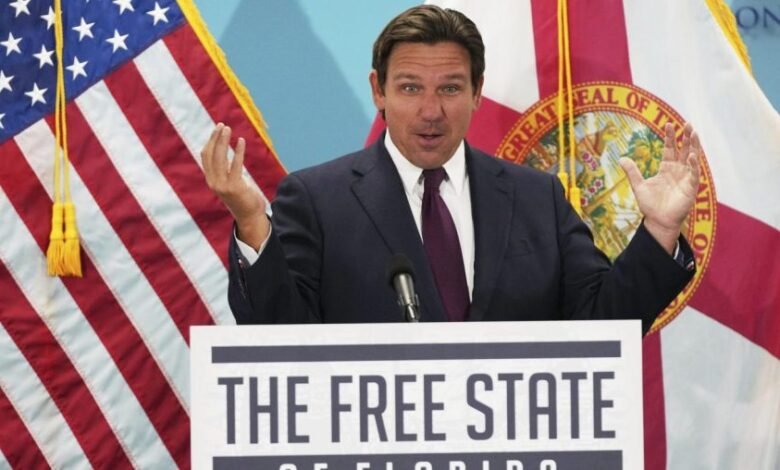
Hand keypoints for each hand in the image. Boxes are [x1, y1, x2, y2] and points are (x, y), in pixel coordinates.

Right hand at [201, 123, 269, 249]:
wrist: (249, 216)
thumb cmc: (242, 198)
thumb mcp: (229, 182)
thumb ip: (224, 170)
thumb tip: (222, 152)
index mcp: (211, 180)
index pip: (206, 156)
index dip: (210, 141)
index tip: (218, 130)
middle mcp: (214, 182)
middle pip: (211, 155)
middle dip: (216, 138)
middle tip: (222, 125)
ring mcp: (223, 185)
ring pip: (220, 158)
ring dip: (224, 142)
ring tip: (229, 129)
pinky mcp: (234, 187)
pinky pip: (236, 165)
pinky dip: (238, 152)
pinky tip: (241, 141)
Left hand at [619, 122, 700, 253]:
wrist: (658, 221)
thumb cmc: (650, 205)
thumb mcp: (639, 186)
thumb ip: (632, 172)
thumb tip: (622, 158)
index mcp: (667, 168)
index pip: (670, 148)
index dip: (671, 137)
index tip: (669, 124)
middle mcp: (678, 170)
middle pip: (684, 149)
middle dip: (686, 137)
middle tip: (688, 123)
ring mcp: (686, 178)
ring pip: (693, 158)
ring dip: (694, 146)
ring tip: (694, 133)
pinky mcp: (691, 188)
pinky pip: (694, 174)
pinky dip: (694, 165)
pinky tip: (692, 155)